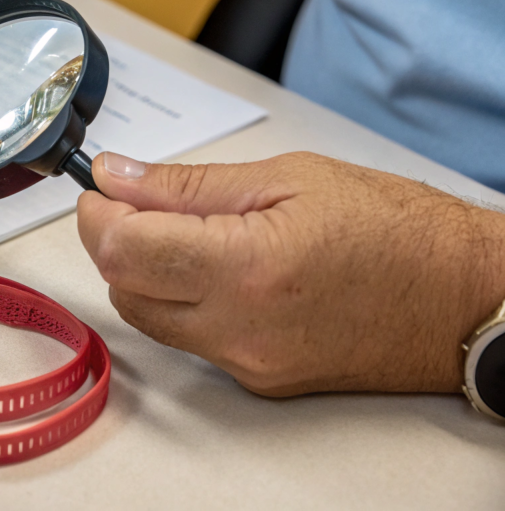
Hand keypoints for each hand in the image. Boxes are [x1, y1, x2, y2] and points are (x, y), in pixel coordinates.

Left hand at [77, 151, 504, 395]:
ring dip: (144, 273)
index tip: (101, 188)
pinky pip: (190, 340)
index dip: (96, 214)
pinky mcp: (259, 381)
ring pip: (150, 319)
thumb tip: (116, 177)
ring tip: (183, 232)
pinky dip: (181, 301)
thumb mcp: (288, 177)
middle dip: (114, 242)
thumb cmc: (393, 227)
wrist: (462, 297)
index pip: (122, 250)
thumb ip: (187, 185)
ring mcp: (248, 363)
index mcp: (245, 267)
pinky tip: (215, 268)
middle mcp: (239, 328)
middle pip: (123, 289)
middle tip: (137, 203)